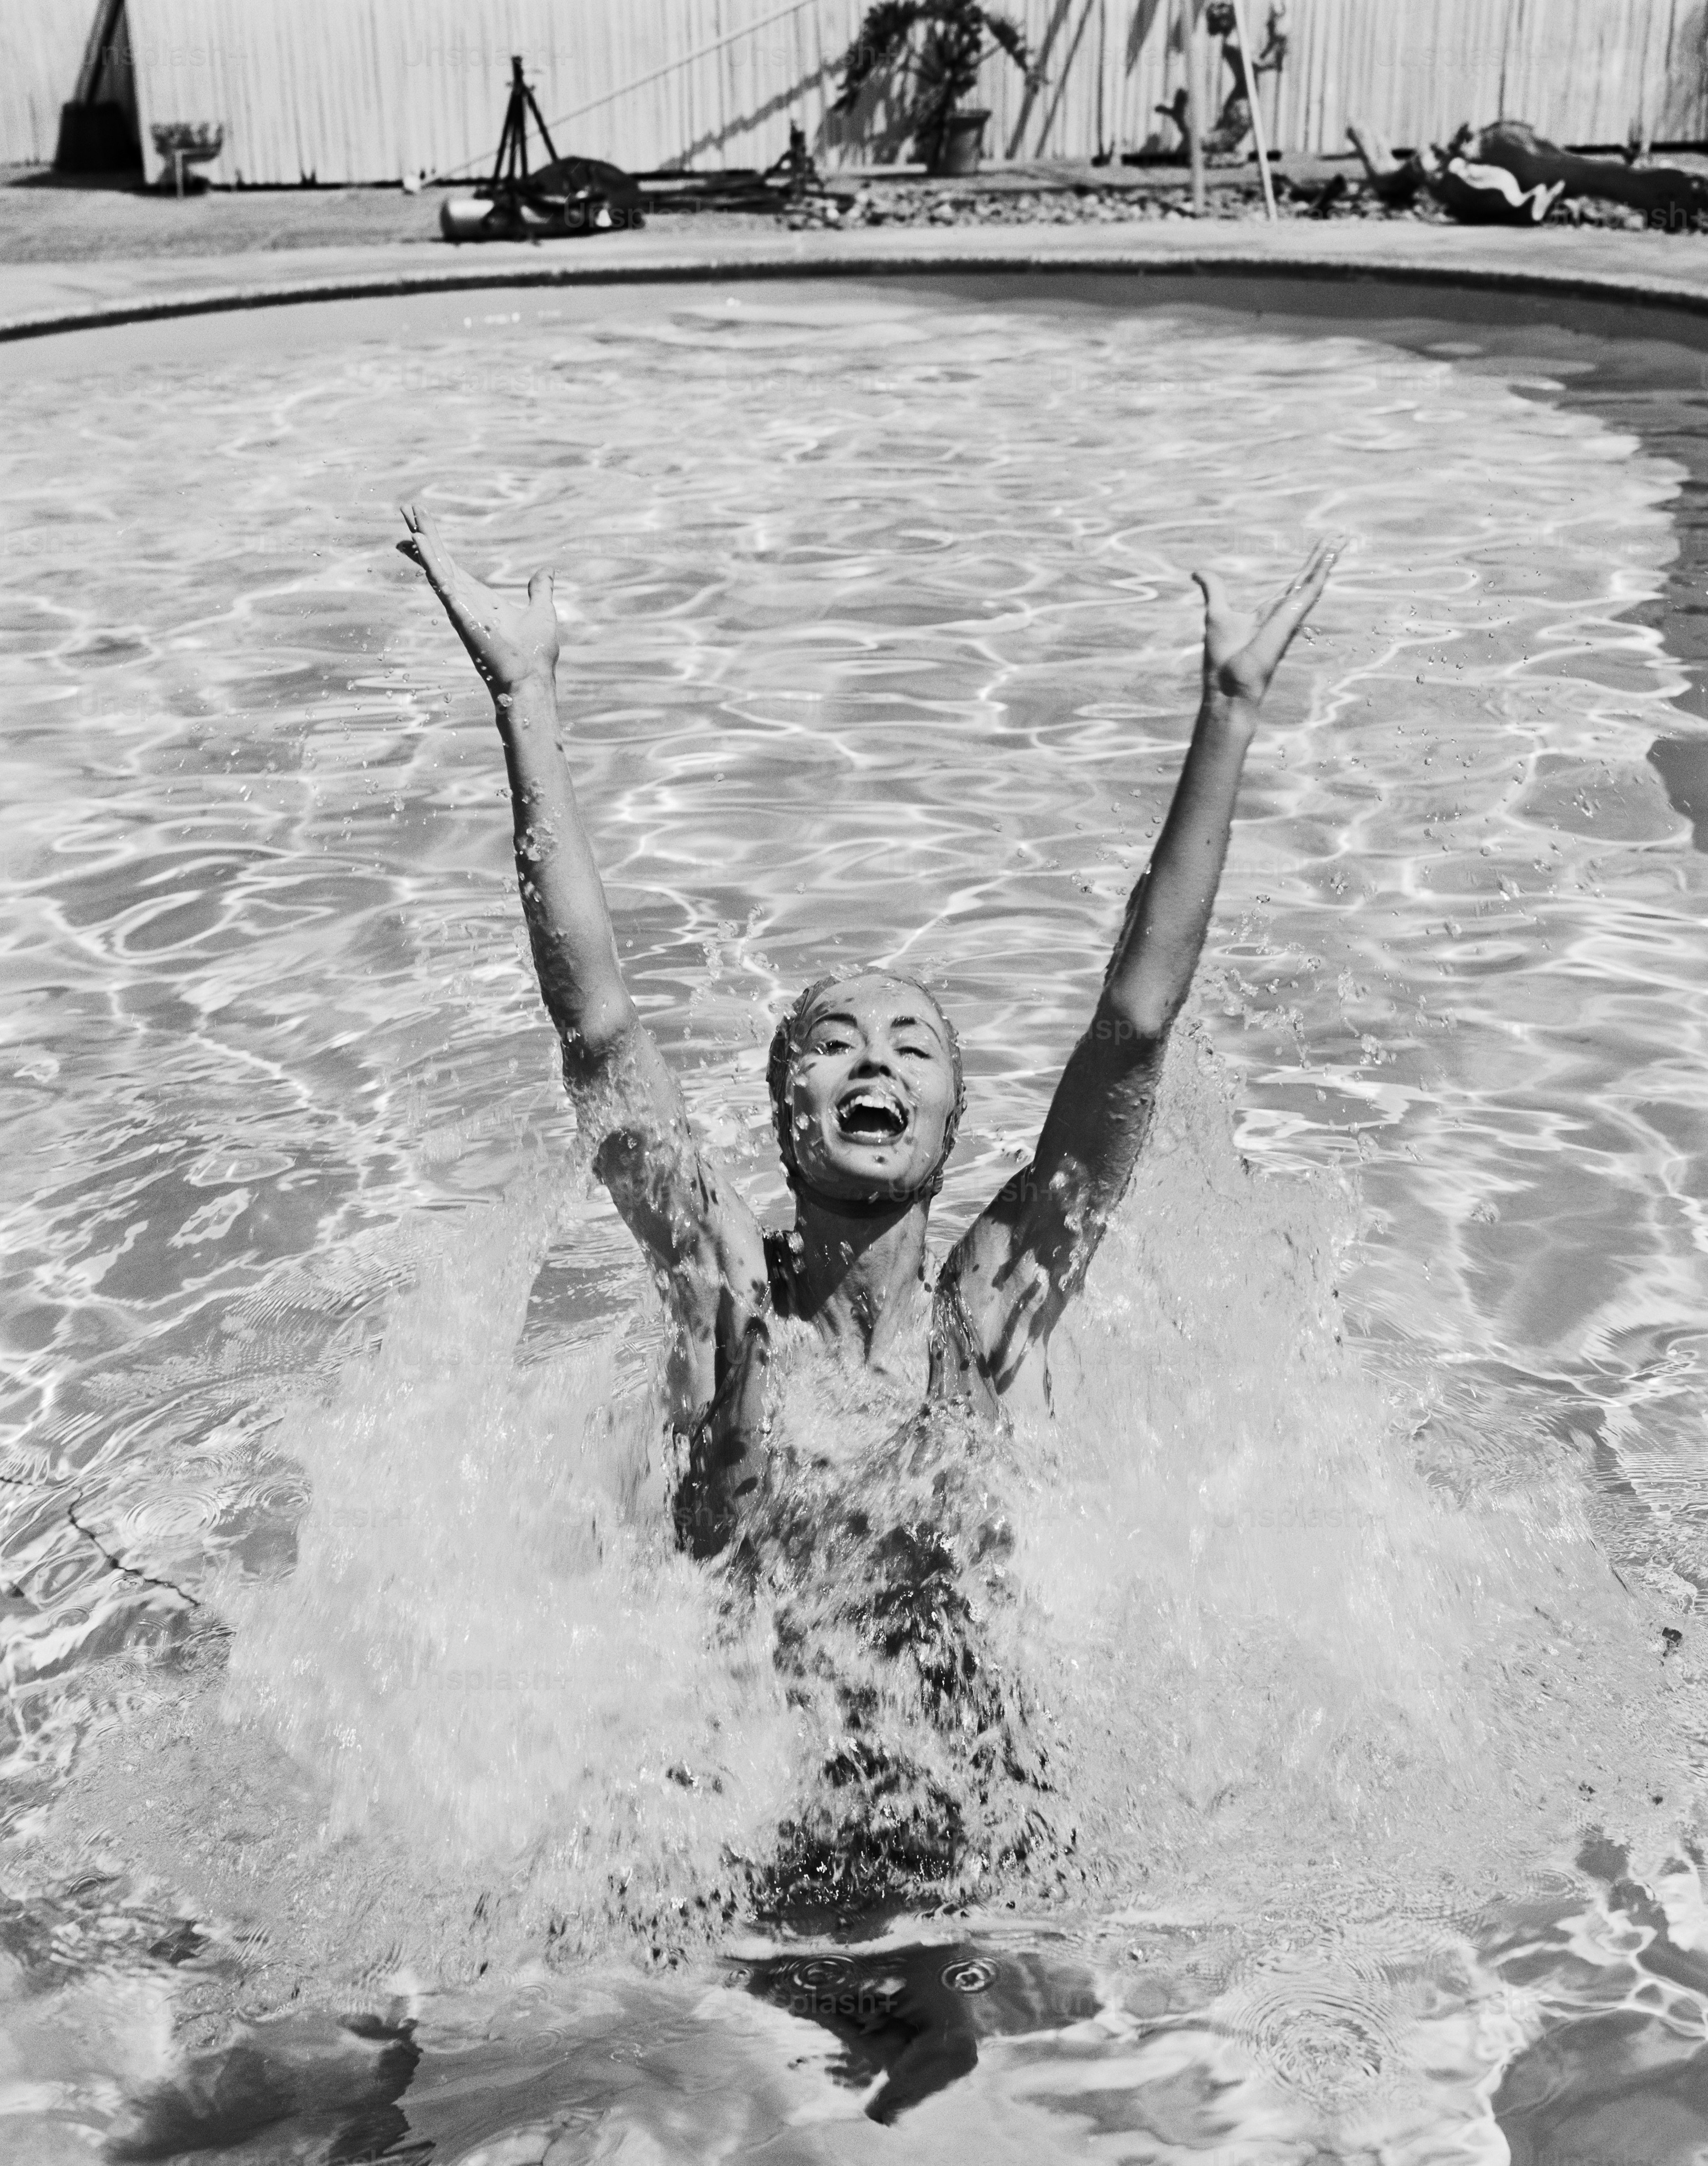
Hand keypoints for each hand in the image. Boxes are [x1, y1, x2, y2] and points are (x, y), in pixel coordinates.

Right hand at [397, 503, 558, 696]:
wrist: (531, 679)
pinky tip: (419, 540)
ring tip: (408, 514)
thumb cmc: (534, 654)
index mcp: (479, 598)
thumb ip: (540, 590)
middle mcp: (464, 600)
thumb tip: (547, 571)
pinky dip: (431, 560)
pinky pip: (442, 581)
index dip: (436, 546)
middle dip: (423, 534)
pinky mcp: (461, 612)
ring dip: (423, 540)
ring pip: (436, 566)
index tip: (420, 527)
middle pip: (438, 560)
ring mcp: (460, 606)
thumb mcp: (541, 611)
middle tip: (405, 509)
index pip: (452, 566)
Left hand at [1192, 538, 1340, 711]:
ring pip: (1314, 580)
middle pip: (1308, 578)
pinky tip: (1332, 555)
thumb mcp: (1216, 613)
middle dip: (1324, 556)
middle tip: (1339, 535)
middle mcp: (1285, 612)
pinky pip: (1311, 589)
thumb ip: (1213, 590)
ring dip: (1328, 559)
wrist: (1229, 682)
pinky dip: (1322, 571)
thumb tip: (1197, 572)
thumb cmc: (1222, 656)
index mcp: (1271, 612)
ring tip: (1342, 538)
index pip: (1294, 583)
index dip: (1308, 565)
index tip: (1322, 547)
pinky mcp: (1292, 617)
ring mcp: (1290, 614)